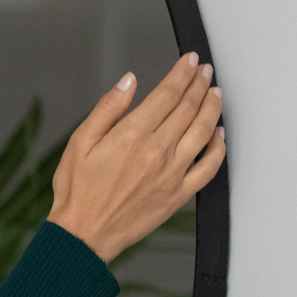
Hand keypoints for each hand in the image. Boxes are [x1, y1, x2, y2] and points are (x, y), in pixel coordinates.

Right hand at [47, 52, 226, 262]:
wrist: (84, 234)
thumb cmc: (77, 192)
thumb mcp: (79, 143)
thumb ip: (107, 109)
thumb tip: (128, 82)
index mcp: (131, 135)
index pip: (167, 94)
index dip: (181, 73)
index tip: (189, 61)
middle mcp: (156, 151)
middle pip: (188, 108)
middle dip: (199, 84)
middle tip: (205, 71)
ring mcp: (172, 173)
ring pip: (203, 131)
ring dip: (212, 108)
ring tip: (216, 92)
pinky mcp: (179, 194)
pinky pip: (208, 167)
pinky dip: (218, 148)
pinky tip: (218, 135)